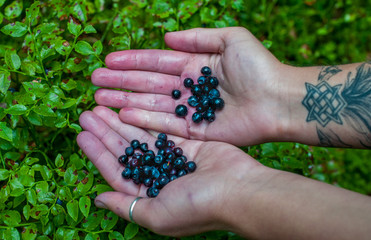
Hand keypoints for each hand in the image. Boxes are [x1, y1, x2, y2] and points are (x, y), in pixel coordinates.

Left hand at [77, 106, 262, 235]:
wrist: (239, 190)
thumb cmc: (197, 206)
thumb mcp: (156, 214)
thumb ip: (126, 207)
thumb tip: (99, 200)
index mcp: (148, 196)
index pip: (116, 171)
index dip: (98, 154)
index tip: (82, 136)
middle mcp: (158, 176)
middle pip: (125, 151)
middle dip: (105, 133)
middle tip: (87, 114)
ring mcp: (172, 159)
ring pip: (140, 137)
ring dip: (119, 123)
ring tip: (100, 107)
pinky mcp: (186, 144)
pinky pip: (160, 129)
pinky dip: (144, 119)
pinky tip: (127, 108)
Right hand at [91, 27, 291, 145]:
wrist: (278, 100)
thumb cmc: (259, 67)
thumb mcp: (231, 39)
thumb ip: (198, 38)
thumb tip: (166, 38)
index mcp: (195, 65)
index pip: (157, 62)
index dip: (132, 61)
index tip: (108, 60)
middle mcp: (188, 88)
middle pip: (148, 83)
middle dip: (121, 81)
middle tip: (95, 80)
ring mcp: (190, 109)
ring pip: (151, 104)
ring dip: (125, 101)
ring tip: (100, 99)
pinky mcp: (195, 130)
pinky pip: (165, 124)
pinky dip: (144, 119)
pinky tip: (122, 114)